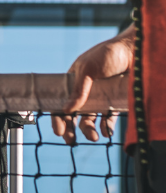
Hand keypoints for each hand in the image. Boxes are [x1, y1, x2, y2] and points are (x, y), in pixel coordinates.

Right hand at [51, 29, 134, 144]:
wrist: (134, 52)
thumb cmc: (107, 54)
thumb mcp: (89, 69)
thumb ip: (79, 89)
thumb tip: (67, 109)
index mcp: (74, 80)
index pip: (62, 101)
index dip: (58, 116)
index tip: (58, 130)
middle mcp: (85, 91)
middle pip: (75, 113)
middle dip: (71, 127)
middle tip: (70, 141)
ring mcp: (100, 97)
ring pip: (90, 118)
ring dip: (88, 129)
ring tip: (93, 138)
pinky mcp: (115, 102)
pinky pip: (108, 118)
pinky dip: (106, 126)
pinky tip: (106, 132)